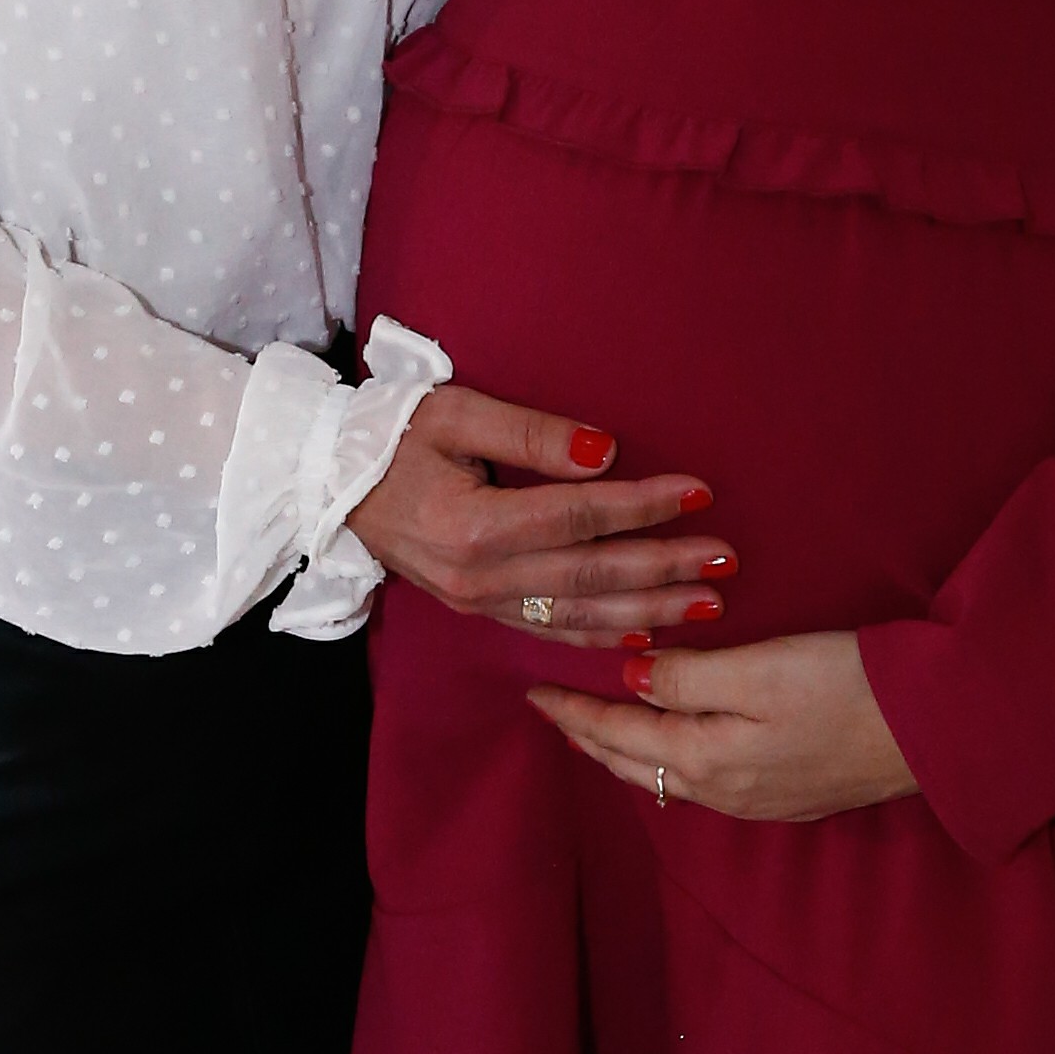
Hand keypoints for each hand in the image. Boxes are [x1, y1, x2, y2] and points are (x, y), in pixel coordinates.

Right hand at [350, 385, 731, 647]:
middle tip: (726, 560)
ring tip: (708, 604)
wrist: (328, 482)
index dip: (644, 505)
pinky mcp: (477, 611)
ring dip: (649, 613)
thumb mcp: (455, 413)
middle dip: (665, 568)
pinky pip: (551, 633)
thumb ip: (531, 435)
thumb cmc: (393, 435)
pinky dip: (604, 640)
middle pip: (592, 576)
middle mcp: (479, 576)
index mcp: (475, 524)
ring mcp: (477, 601)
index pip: (579, 516)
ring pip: (580, 617)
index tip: (699, 492)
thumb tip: (606, 453)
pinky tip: (648, 639)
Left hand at [533, 630, 918, 825]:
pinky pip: (707, 783)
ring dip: (629, 752)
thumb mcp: (758, 669)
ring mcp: (760, 802)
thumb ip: (686, 677)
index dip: (572, 710)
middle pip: (635, 764)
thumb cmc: (849, 688)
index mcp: (706, 761)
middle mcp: (725, 793)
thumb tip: (628, 678)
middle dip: (590, 736)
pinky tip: (678, 750)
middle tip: (555, 712)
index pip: (618, 733)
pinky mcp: (793, 796)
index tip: (533, 690)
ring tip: (602, 730)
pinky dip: (672, 761)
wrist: (939, 730)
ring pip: (669, 778)